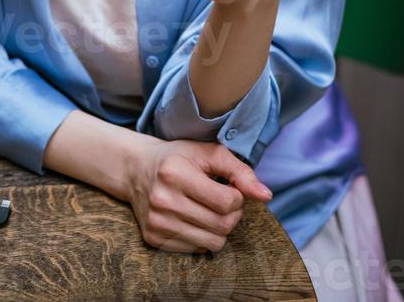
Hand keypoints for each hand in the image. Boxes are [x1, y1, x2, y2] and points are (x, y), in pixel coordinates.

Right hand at [126, 135, 272, 253]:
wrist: (137, 169)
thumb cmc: (178, 158)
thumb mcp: (208, 153)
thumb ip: (240, 171)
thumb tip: (266, 195)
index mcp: (174, 173)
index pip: (226, 202)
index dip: (238, 197)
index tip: (231, 189)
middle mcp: (162, 199)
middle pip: (222, 225)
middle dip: (232, 214)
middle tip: (224, 201)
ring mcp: (156, 222)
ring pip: (212, 242)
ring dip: (220, 228)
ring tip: (210, 210)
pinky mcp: (153, 239)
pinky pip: (196, 250)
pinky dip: (202, 236)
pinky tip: (193, 218)